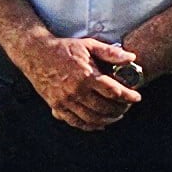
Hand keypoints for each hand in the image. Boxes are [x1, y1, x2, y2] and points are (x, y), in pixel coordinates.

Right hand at [18, 33, 143, 131]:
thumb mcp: (88, 45)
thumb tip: (131, 58)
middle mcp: (76, 91)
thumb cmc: (63, 48)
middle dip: (120, 109)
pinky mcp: (56, 105)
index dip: (129, 96)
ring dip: (108, 119)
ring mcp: (65, 100)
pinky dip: (89, 126)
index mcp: (86, 76)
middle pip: (105, 108)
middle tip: (126, 106)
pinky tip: (99, 124)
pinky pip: (75, 122)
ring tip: (116, 115)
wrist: (35, 53)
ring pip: (92, 118)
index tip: (136, 97)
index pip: (114, 92)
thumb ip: (110, 52)